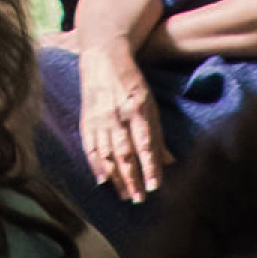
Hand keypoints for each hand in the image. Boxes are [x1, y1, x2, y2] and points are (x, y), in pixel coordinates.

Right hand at [75, 40, 169, 202]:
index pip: (145, 143)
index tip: (155, 187)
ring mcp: (99, 118)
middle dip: (132, 178)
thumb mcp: (150, 103)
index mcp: (137, 109)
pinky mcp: (87, 120)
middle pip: (125, 153)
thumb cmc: (132, 82)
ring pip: (107, 153)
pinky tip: (102, 180)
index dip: (150, 166)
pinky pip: (91, 146)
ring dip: (116, 177)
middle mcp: (117, 115)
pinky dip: (96, 164)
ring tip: (124, 195)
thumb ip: (157, 133)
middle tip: (138, 199)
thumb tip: (170, 162)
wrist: (102, 58)